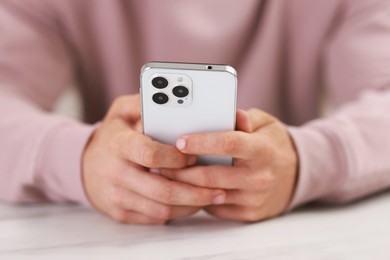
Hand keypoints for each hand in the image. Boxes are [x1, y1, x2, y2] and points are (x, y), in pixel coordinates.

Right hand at [82, 95, 226, 223]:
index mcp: (118, 144)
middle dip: (195, 191)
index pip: (150, 154)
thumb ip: (143, 102)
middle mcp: (115, 173)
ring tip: (212, 197)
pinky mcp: (121, 213)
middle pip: (162, 190)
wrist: (84, 167)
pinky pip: (155, 218)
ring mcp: (117, 196)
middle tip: (220, 188)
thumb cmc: (112, 136)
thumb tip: (171, 98)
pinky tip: (192, 204)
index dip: (177, 158)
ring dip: (191, 205)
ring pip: (162, 209)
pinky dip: (178, 213)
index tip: (195, 156)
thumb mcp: (121, 111)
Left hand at [160, 109, 297, 221]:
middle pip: (211, 175)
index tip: (179, 140)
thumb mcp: (265, 124)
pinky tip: (186, 189)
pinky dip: (198, 198)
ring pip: (209, 194)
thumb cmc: (272, 145)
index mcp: (262, 150)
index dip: (202, 142)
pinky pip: (215, 208)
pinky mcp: (248, 214)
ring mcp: (253, 199)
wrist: (295, 176)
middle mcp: (259, 176)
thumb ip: (245, 117)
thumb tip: (229, 113)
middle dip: (181, 170)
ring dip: (184, 186)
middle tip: (159, 163)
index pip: (229, 144)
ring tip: (165, 175)